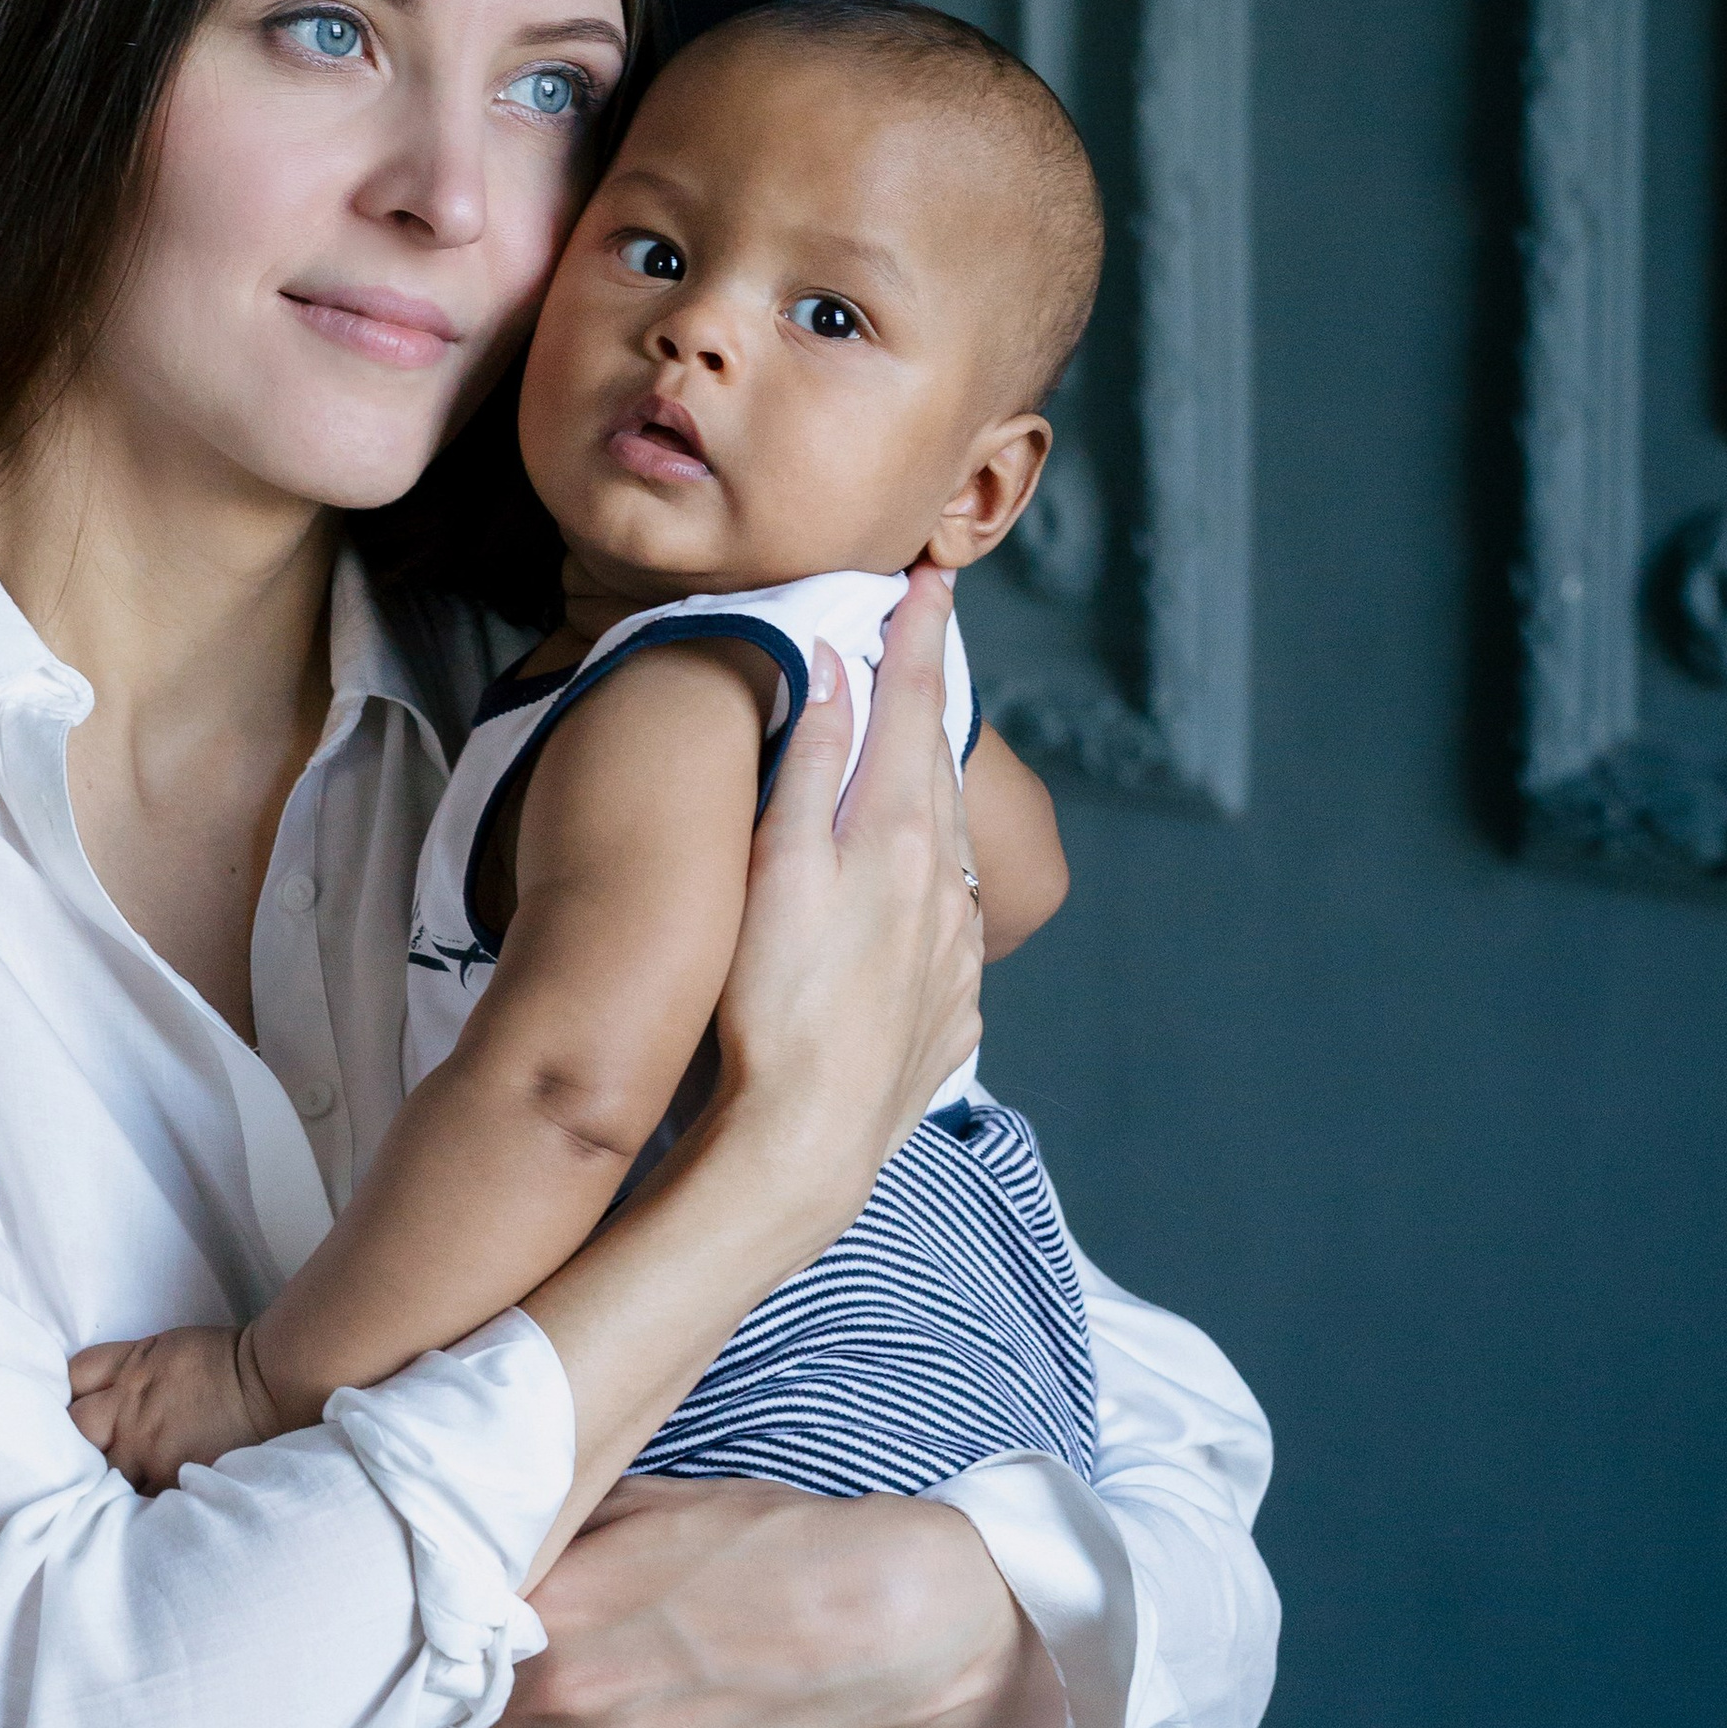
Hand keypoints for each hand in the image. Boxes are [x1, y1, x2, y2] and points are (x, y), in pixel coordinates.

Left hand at [67, 1326, 268, 1491]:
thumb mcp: (163, 1347)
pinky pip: (132, 1499)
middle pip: (75, 1428)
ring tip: (97, 1489)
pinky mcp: (166, 1478)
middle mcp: (128, 1409)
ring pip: (95, 1472)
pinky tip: (126, 1510)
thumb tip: (101, 1392)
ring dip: (95, 1478)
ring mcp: (145, 1448)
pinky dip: (127, 1503)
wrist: (269, 1382)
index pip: (73, 1378)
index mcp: (129, 1370)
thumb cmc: (223, 1362)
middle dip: (73, 1438)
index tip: (76, 1408)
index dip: (69, 1393)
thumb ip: (126, 1368)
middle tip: (79, 1451)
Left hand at [391, 1472, 1028, 1727]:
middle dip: (392, 1713)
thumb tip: (490, 1528)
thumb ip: (555, 1523)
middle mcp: (558, 1687)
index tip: (366, 1628)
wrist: (877, 1612)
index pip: (426, 1624)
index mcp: (551, 1597)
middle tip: (375, 1705)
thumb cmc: (767, 1536)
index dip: (387, 1630)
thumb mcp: (643, 1498)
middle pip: (426, 1718)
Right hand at [710, 564, 983, 1261]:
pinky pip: (949, 926)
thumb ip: (807, 767)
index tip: (930, 584)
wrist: (806, 1143)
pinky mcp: (951, 1010)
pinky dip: (932, 888)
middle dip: (927, 705)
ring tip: (908, 765)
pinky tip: (909, 900)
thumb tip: (833, 670)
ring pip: (949, 846)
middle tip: (921, 648)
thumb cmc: (771, 1008)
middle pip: (936, 770)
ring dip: (929, 795)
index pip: (915, 709)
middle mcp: (942, 885)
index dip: (921, 640)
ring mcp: (955, 952)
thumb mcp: (774, 872)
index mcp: (894, 835)